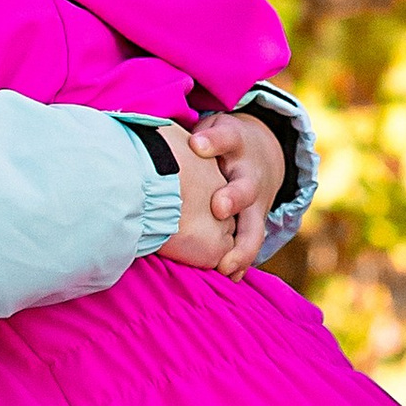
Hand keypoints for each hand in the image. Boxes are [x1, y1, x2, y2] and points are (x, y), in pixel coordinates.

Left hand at [156, 117, 275, 272]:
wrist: (261, 155)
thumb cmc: (218, 142)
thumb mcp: (208, 128)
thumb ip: (184, 134)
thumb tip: (145, 136)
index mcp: (235, 144)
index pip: (226, 137)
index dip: (213, 142)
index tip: (196, 144)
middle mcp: (249, 175)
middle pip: (246, 187)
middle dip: (233, 197)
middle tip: (218, 208)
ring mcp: (255, 203)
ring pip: (254, 227)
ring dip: (241, 246)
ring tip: (225, 265)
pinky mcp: (254, 224)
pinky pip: (251, 245)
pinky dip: (241, 262)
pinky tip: (230, 277)